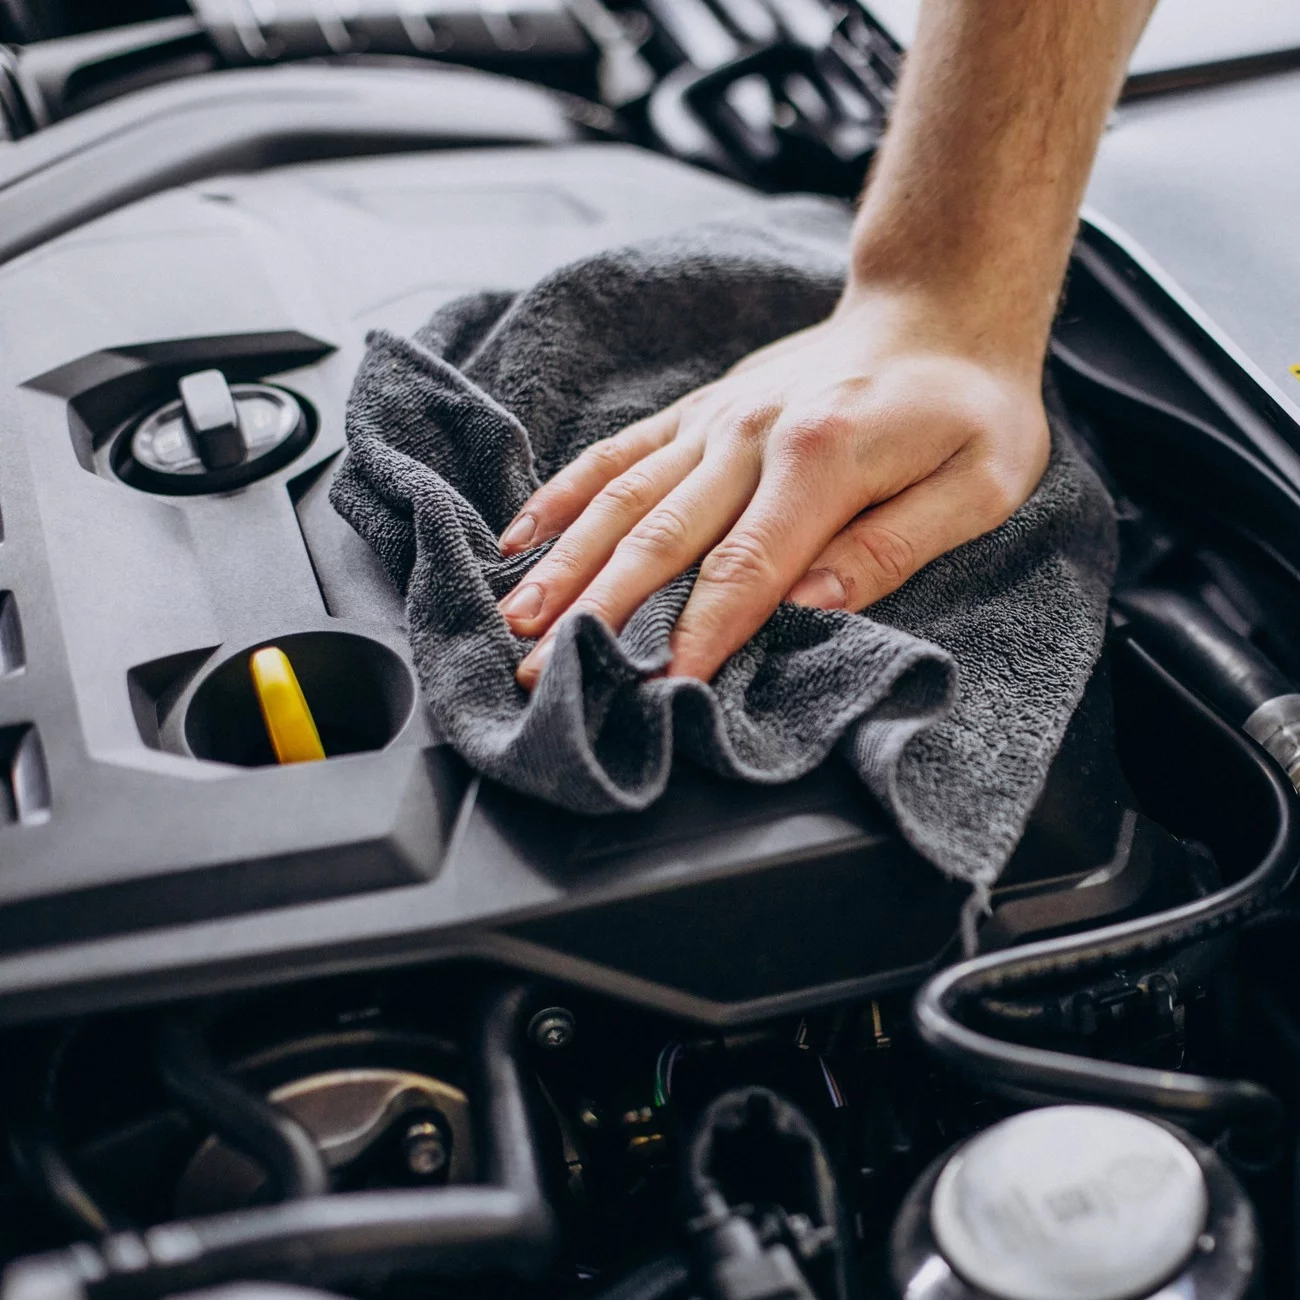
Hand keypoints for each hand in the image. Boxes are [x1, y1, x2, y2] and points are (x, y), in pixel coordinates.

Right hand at [498, 283, 1050, 687]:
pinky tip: (520, 536)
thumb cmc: (969, 408)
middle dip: (600, 612)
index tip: (657, 689)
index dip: (700, 633)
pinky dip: (565, 494)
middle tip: (541, 670)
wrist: (938, 309)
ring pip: (622, 498)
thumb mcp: (977, 485)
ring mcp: (714, 419)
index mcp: (821, 455)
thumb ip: (892, 545)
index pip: (745, 566)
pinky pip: (619, 453)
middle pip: (660, 536)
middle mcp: (749, 433)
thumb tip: (810, 602)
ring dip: (565, 561)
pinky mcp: (697, 412)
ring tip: (515, 618)